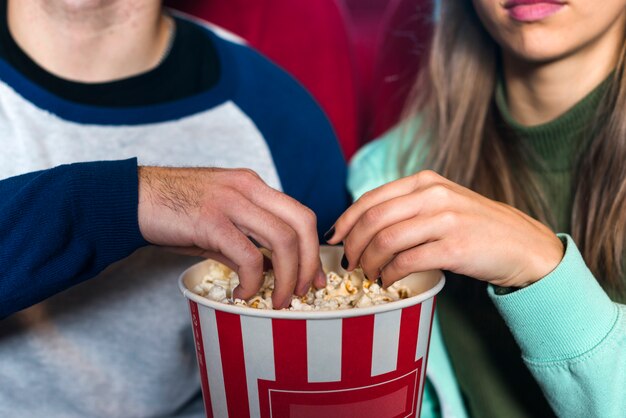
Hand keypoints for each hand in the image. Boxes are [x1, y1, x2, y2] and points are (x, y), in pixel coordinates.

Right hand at [137, 166, 325, 307]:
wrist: (131, 199)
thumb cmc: (174, 211)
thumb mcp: (218, 219)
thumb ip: (246, 239)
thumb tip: (269, 269)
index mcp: (253, 185)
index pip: (300, 214)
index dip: (312, 249)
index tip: (312, 277)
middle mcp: (248, 188)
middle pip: (302, 223)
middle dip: (308, 263)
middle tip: (303, 291)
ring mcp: (230, 202)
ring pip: (282, 239)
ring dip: (286, 277)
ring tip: (276, 301)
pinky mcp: (211, 220)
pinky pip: (248, 255)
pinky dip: (252, 280)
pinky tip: (242, 293)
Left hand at [327, 170, 563, 288]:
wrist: (523, 245)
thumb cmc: (476, 227)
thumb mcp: (442, 203)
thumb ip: (407, 207)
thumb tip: (361, 227)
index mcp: (424, 181)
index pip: (370, 199)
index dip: (346, 221)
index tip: (334, 239)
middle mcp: (433, 195)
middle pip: (372, 221)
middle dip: (353, 245)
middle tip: (349, 263)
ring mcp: (445, 220)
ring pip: (385, 242)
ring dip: (369, 263)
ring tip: (368, 275)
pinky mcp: (455, 247)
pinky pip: (406, 262)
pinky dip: (389, 274)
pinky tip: (388, 281)